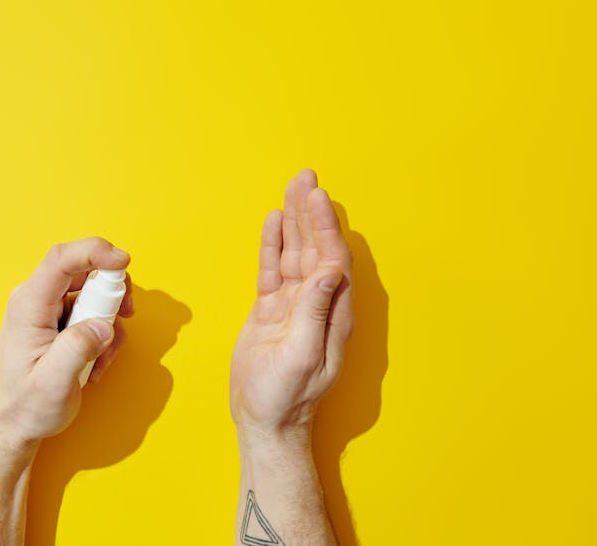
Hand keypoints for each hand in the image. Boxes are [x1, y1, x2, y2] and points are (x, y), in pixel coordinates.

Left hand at [0, 237, 133, 445]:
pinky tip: (96, 363)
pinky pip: (93, 312)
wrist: (12, 424)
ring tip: (101, 359)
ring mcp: (49, 310)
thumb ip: (78, 348)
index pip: (62, 259)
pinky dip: (104, 334)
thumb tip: (102, 326)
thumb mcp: (52, 383)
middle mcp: (37, 300)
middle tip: (123, 318)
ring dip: (109, 322)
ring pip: (93, 293)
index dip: (95, 251)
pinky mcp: (60, 321)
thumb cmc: (24, 406)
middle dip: (112, 292)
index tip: (124, 261)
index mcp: (29, 305)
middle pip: (84, 270)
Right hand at [230, 169, 352, 444]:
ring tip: (292, 187)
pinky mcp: (272, 310)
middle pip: (315, 247)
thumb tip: (330, 269)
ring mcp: (294, 305)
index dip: (325, 226)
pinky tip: (274, 222)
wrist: (264, 420)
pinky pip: (273, 269)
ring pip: (295, 252)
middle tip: (305, 177)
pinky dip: (273, 244)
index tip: (317, 197)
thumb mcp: (300, 356)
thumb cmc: (285, 397)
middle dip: (311, 211)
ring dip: (294, 220)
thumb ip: (313, 311)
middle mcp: (317, 303)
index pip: (331, 258)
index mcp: (333, 313)